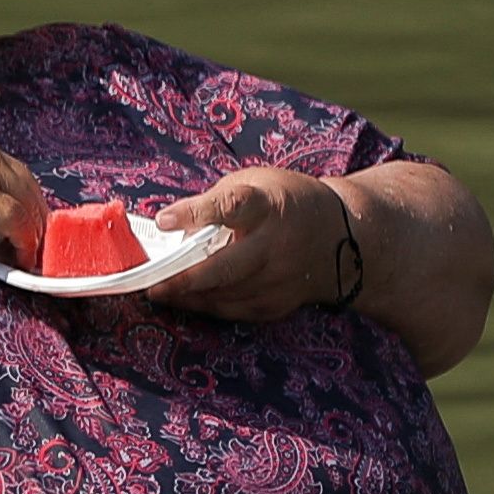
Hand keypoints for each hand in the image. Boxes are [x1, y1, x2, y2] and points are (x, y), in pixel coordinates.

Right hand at [0, 123, 42, 261]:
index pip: (1, 162)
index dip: (10, 187)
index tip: (11, 208)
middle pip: (22, 179)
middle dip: (30, 207)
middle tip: (31, 232)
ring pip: (26, 201)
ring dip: (31, 227)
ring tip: (29, 250)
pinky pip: (17, 223)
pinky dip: (23, 242)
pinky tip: (19, 257)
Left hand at [149, 168, 357, 321]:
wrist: (341, 235)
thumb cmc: (285, 203)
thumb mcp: (255, 184)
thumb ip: (215, 202)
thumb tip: (171, 227)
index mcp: (268, 205)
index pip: (231, 206)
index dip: (196, 213)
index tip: (164, 220)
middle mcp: (276, 244)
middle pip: (225, 266)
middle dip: (184, 277)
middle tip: (151, 283)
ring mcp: (279, 278)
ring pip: (225, 294)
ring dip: (188, 295)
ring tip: (159, 290)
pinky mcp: (277, 303)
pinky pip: (233, 310)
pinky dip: (206, 305)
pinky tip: (186, 299)